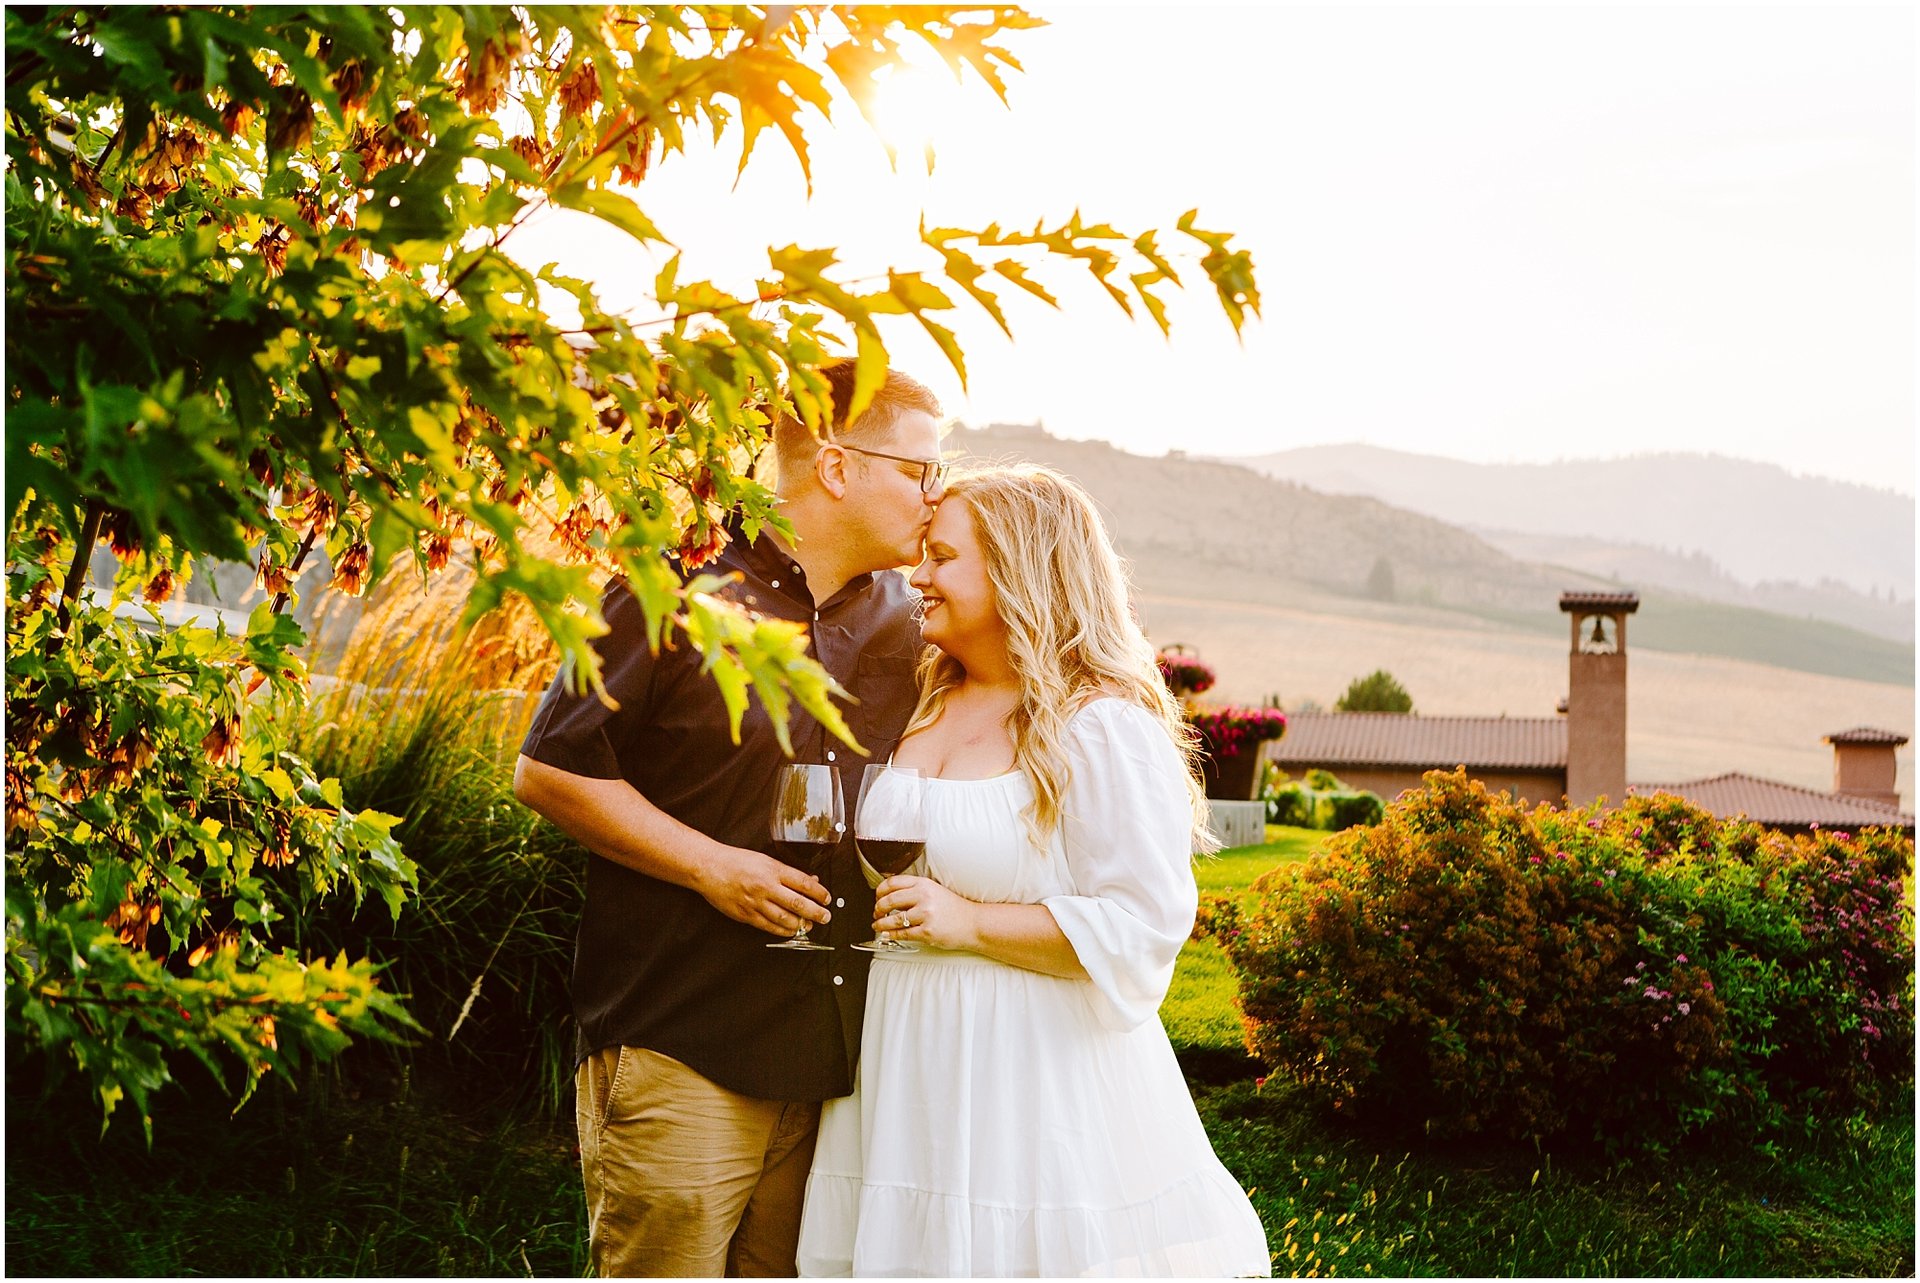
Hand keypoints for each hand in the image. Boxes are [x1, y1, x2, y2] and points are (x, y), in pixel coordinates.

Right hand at [696, 842, 831, 937]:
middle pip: (798, 903)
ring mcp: (756, 902)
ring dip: (801, 924)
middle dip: (816, 912)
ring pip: (785, 919)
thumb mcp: (765, 860)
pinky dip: (783, 931)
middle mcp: (766, 886)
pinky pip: (769, 926)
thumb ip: (787, 873)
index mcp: (773, 870)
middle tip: (826, 917)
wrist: (709, 868)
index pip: (804, 884)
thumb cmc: (737, 861)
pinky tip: (791, 930)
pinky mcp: (746, 915)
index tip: (827, 899)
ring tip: (810, 925)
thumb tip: (810, 882)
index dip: (820, 893)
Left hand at [873, 875, 978, 950]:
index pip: (892, 883)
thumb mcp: (934, 891)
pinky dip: (891, 935)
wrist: (973, 923)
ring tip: (877, 925)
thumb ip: (915, 890)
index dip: (880, 891)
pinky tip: (887, 934)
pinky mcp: (927, 932)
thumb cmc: (955, 909)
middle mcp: (924, 897)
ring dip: (880, 923)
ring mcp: (925, 915)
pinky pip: (902, 934)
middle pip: (889, 900)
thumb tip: (890, 895)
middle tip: (876, 912)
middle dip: (878, 908)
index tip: (877, 897)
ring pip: (893, 919)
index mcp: (924, 884)